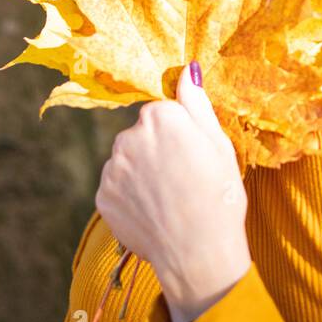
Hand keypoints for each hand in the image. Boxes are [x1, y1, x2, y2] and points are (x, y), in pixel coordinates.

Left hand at [94, 62, 251, 321]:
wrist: (199, 253)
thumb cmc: (218, 196)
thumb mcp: (219, 144)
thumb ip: (196, 104)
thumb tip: (186, 68)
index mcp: (161, 117)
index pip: (163, 113)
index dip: (181, 135)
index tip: (194, 156)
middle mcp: (129, 136)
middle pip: (141, 134)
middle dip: (157, 150)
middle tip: (183, 179)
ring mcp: (112, 168)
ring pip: (127, 160)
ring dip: (142, 172)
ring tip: (168, 199)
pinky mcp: (103, 196)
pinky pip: (117, 187)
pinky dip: (131, 196)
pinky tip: (153, 212)